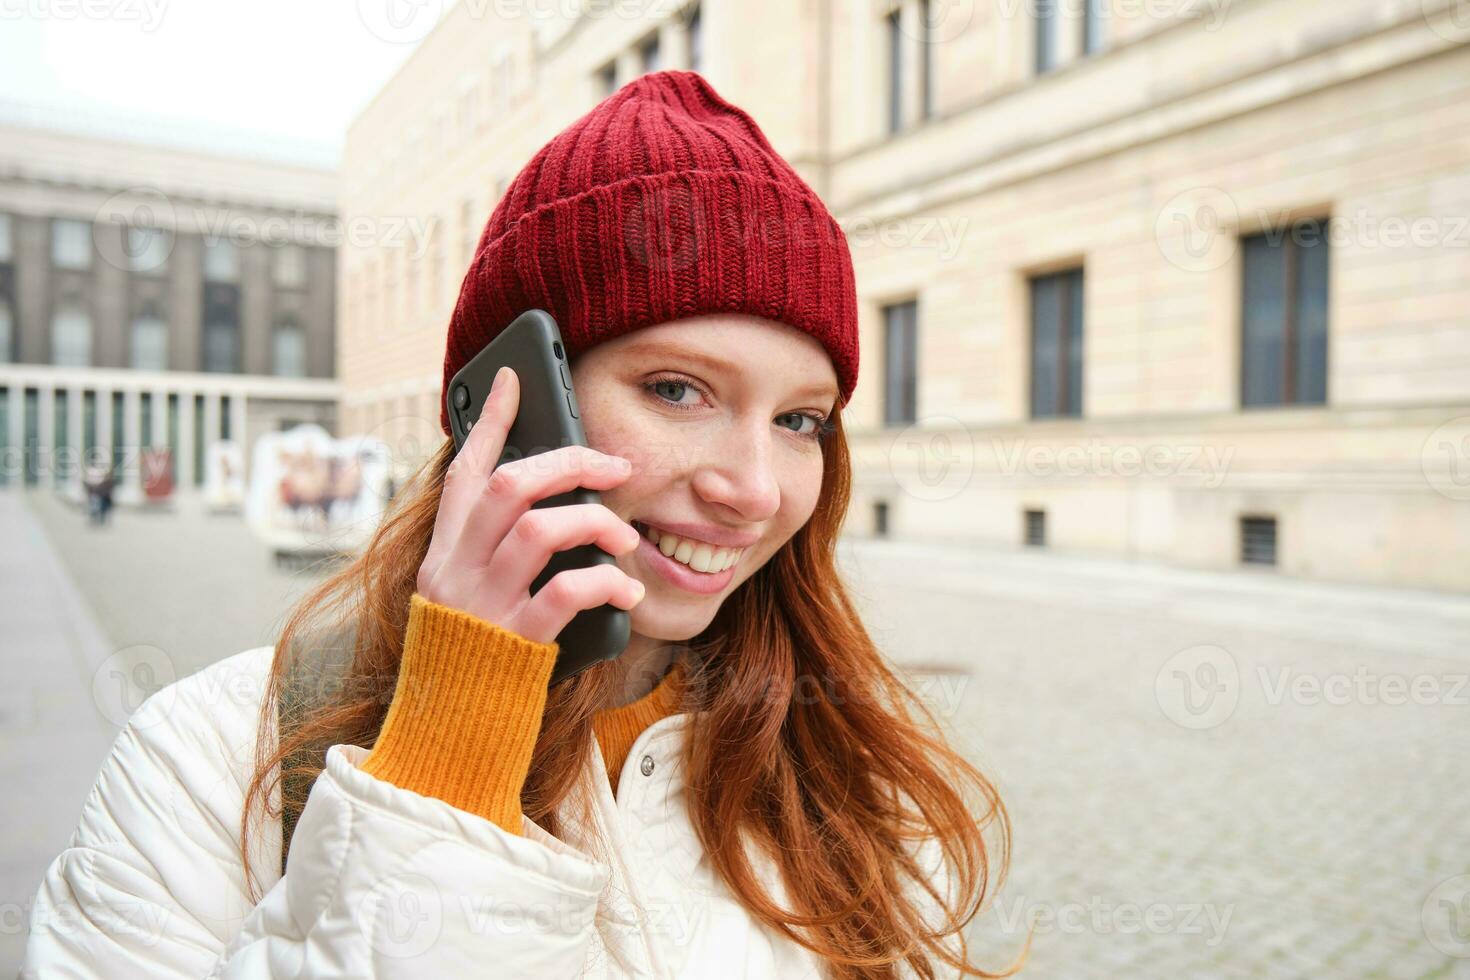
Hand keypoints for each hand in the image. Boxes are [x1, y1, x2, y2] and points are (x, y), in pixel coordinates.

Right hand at [417, 366, 644, 643]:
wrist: (447, 737)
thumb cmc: (472, 662)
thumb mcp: (470, 599)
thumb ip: (496, 553)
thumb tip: (555, 505)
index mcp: (444, 554)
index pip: (465, 471)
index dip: (489, 420)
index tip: (514, 377)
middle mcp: (454, 571)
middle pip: (510, 486)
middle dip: (570, 464)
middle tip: (617, 468)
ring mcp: (481, 606)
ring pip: (537, 529)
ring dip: (593, 522)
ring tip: (625, 537)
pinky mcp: (513, 643)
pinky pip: (565, 594)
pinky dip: (605, 584)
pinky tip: (625, 591)